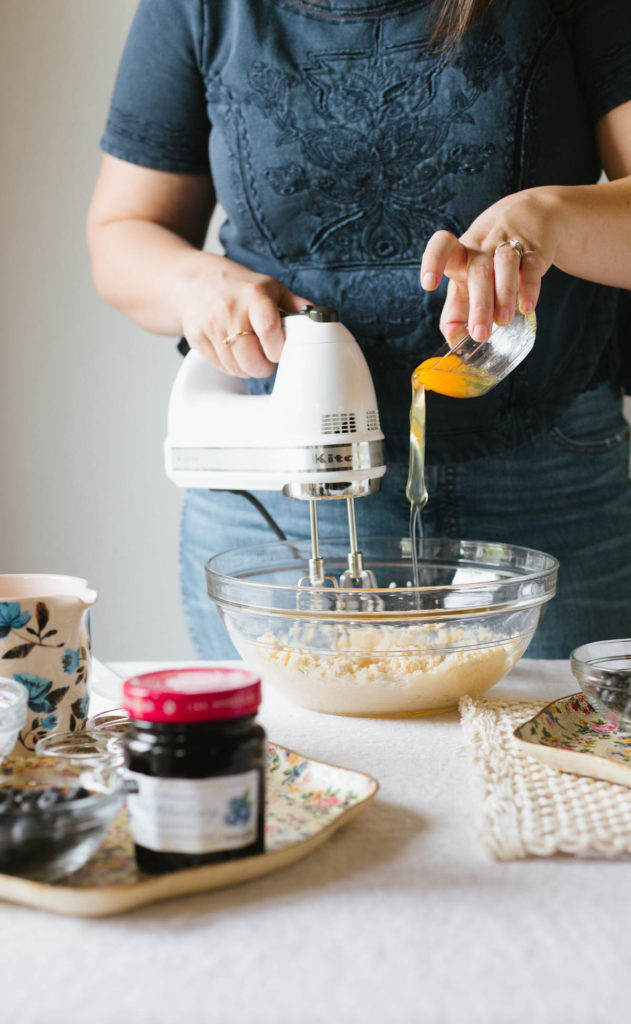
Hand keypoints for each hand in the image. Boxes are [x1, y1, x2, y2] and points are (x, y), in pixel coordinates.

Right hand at [179, 252, 311, 376]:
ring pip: (236, 367)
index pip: (269, 331)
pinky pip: (222, 367)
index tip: (281, 350)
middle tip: (268, 357)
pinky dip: (234, 367)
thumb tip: (321, 319)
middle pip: (251, 358)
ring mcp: (211, 326)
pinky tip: (237, 353)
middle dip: (265, 365)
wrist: (195, 281)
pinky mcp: (197, 339)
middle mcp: (230, 310)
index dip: (279, 349)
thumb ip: (295, 305)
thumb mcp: (270, 287)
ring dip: (250, 369)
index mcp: (254, 295)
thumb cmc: (239, 286)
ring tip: (253, 354)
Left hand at [420, 187, 560, 343]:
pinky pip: (531, 266)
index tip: (428, 284)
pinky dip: (530, 287)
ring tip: (504, 321)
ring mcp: (509, 245)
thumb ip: (455, 312)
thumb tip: (454, 344)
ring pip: (505, 264)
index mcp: (461, 254)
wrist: (532, 214)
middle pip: (478, 271)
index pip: (443, 246)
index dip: (433, 261)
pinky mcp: (535, 250)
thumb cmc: (488, 259)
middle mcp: (483, 248)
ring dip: (504, 294)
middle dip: (478, 305)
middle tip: (480, 334)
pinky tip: (526, 307)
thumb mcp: (466, 279)